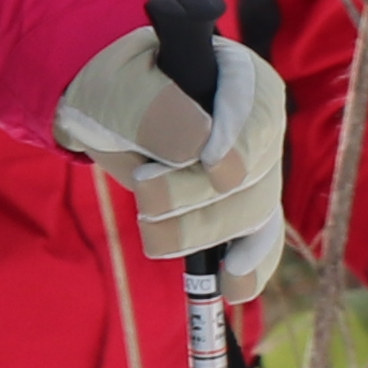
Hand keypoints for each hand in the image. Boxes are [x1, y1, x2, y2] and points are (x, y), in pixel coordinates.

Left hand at [54, 23, 291, 295]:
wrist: (105, 115)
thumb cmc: (113, 89)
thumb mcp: (119, 88)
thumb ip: (155, 111)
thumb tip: (198, 148)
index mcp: (240, 79)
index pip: (258, 110)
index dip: (238, 140)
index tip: (208, 161)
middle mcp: (259, 125)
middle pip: (253, 171)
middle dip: (197, 192)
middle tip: (144, 191)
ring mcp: (255, 172)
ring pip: (251, 213)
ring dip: (199, 229)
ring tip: (152, 231)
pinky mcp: (242, 210)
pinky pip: (261, 242)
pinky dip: (249, 268)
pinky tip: (233, 288)